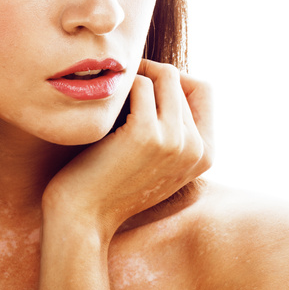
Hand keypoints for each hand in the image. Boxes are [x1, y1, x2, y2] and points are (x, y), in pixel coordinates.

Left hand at [42, 59, 213, 239]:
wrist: (83, 215)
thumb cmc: (111, 180)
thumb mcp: (156, 157)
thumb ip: (174, 127)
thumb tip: (170, 75)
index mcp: (206, 154)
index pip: (203, 89)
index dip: (174, 78)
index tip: (143, 82)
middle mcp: (197, 148)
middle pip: (180, 79)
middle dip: (148, 74)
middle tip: (118, 86)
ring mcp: (175, 141)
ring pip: (164, 76)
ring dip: (135, 77)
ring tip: (112, 95)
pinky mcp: (147, 134)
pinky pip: (140, 84)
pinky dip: (120, 87)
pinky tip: (103, 107)